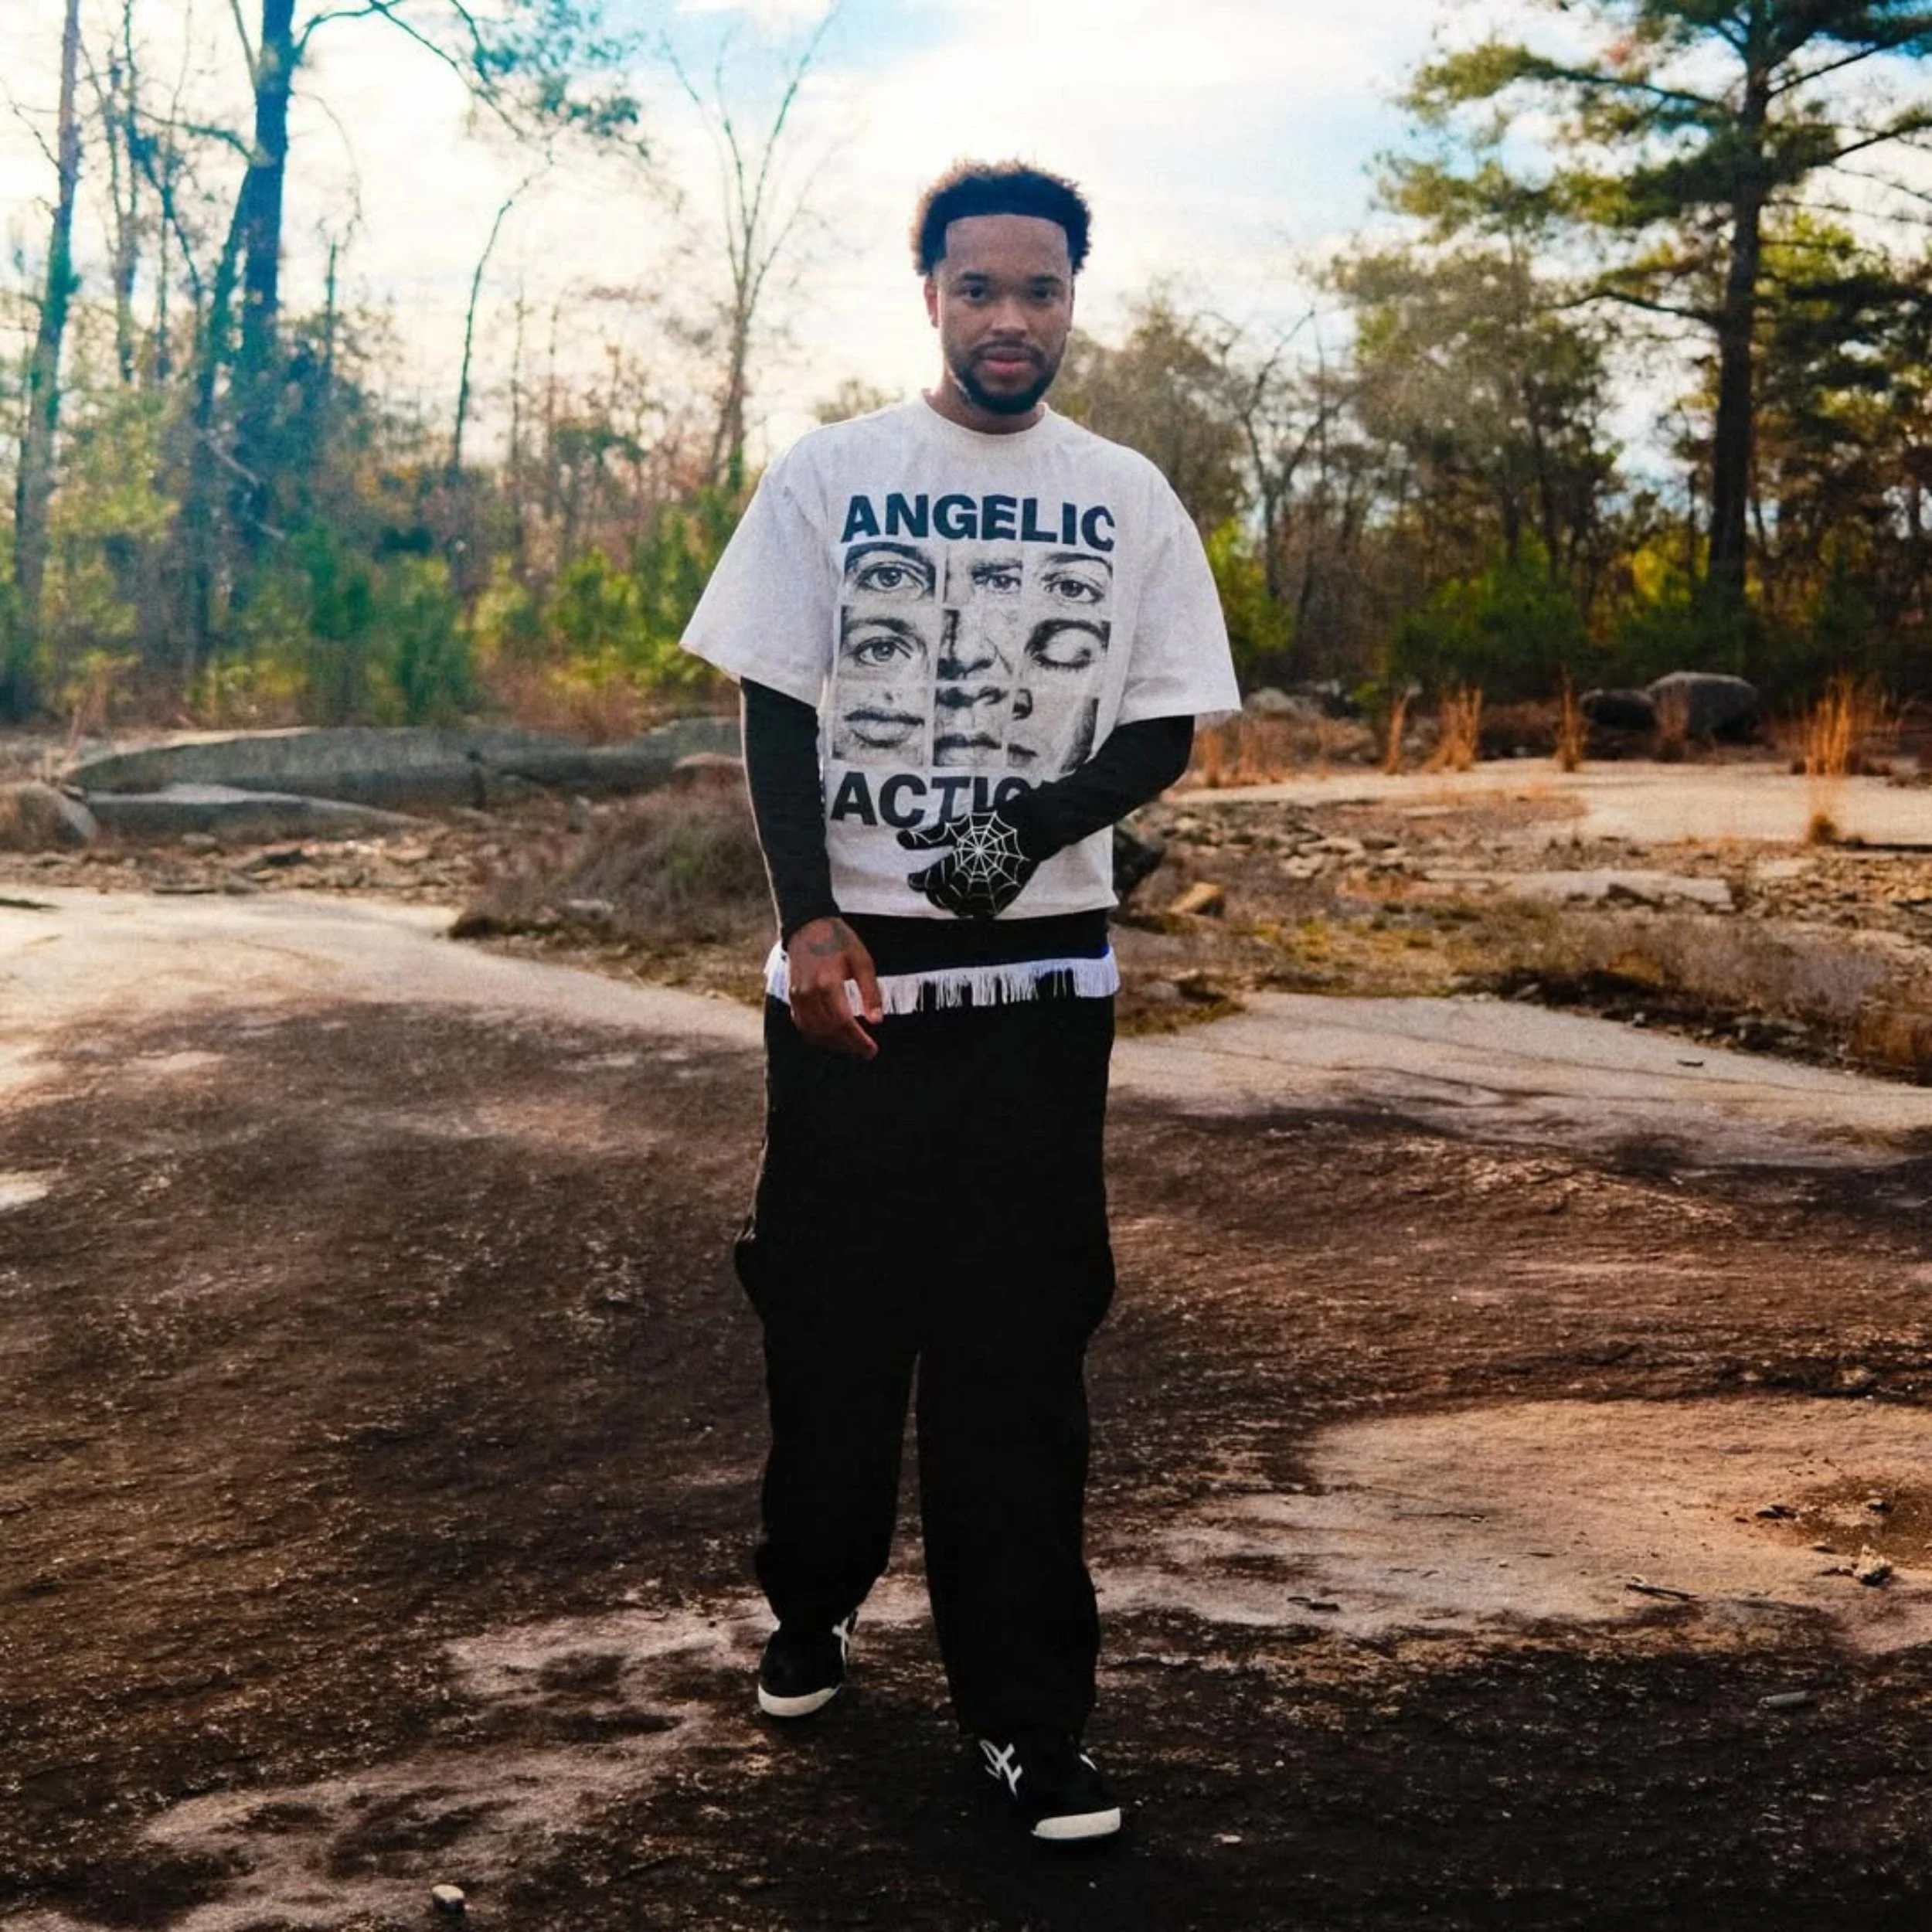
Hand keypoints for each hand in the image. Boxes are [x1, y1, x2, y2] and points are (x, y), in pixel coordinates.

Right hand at [785, 916, 882, 1057]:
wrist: (808, 926)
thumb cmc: (839, 941)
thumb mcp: (862, 961)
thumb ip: (870, 992)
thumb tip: (876, 1021)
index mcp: (828, 983)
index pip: (844, 1022)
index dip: (858, 1040)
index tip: (872, 1049)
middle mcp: (809, 992)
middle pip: (829, 1031)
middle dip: (849, 1046)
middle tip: (867, 1052)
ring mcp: (797, 996)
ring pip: (814, 1032)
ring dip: (834, 1044)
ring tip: (852, 1047)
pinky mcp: (792, 997)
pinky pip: (803, 1025)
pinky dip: (818, 1036)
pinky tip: (833, 1038)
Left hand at [898, 811, 1037, 919]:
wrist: (1031, 827)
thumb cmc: (992, 822)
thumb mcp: (958, 825)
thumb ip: (928, 836)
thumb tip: (899, 839)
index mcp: (958, 862)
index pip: (930, 879)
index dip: (918, 881)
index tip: (912, 879)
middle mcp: (972, 879)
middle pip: (944, 897)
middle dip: (933, 894)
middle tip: (929, 889)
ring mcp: (989, 890)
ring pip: (962, 908)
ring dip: (950, 904)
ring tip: (947, 896)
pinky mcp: (1004, 896)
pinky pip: (983, 912)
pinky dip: (972, 910)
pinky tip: (968, 903)